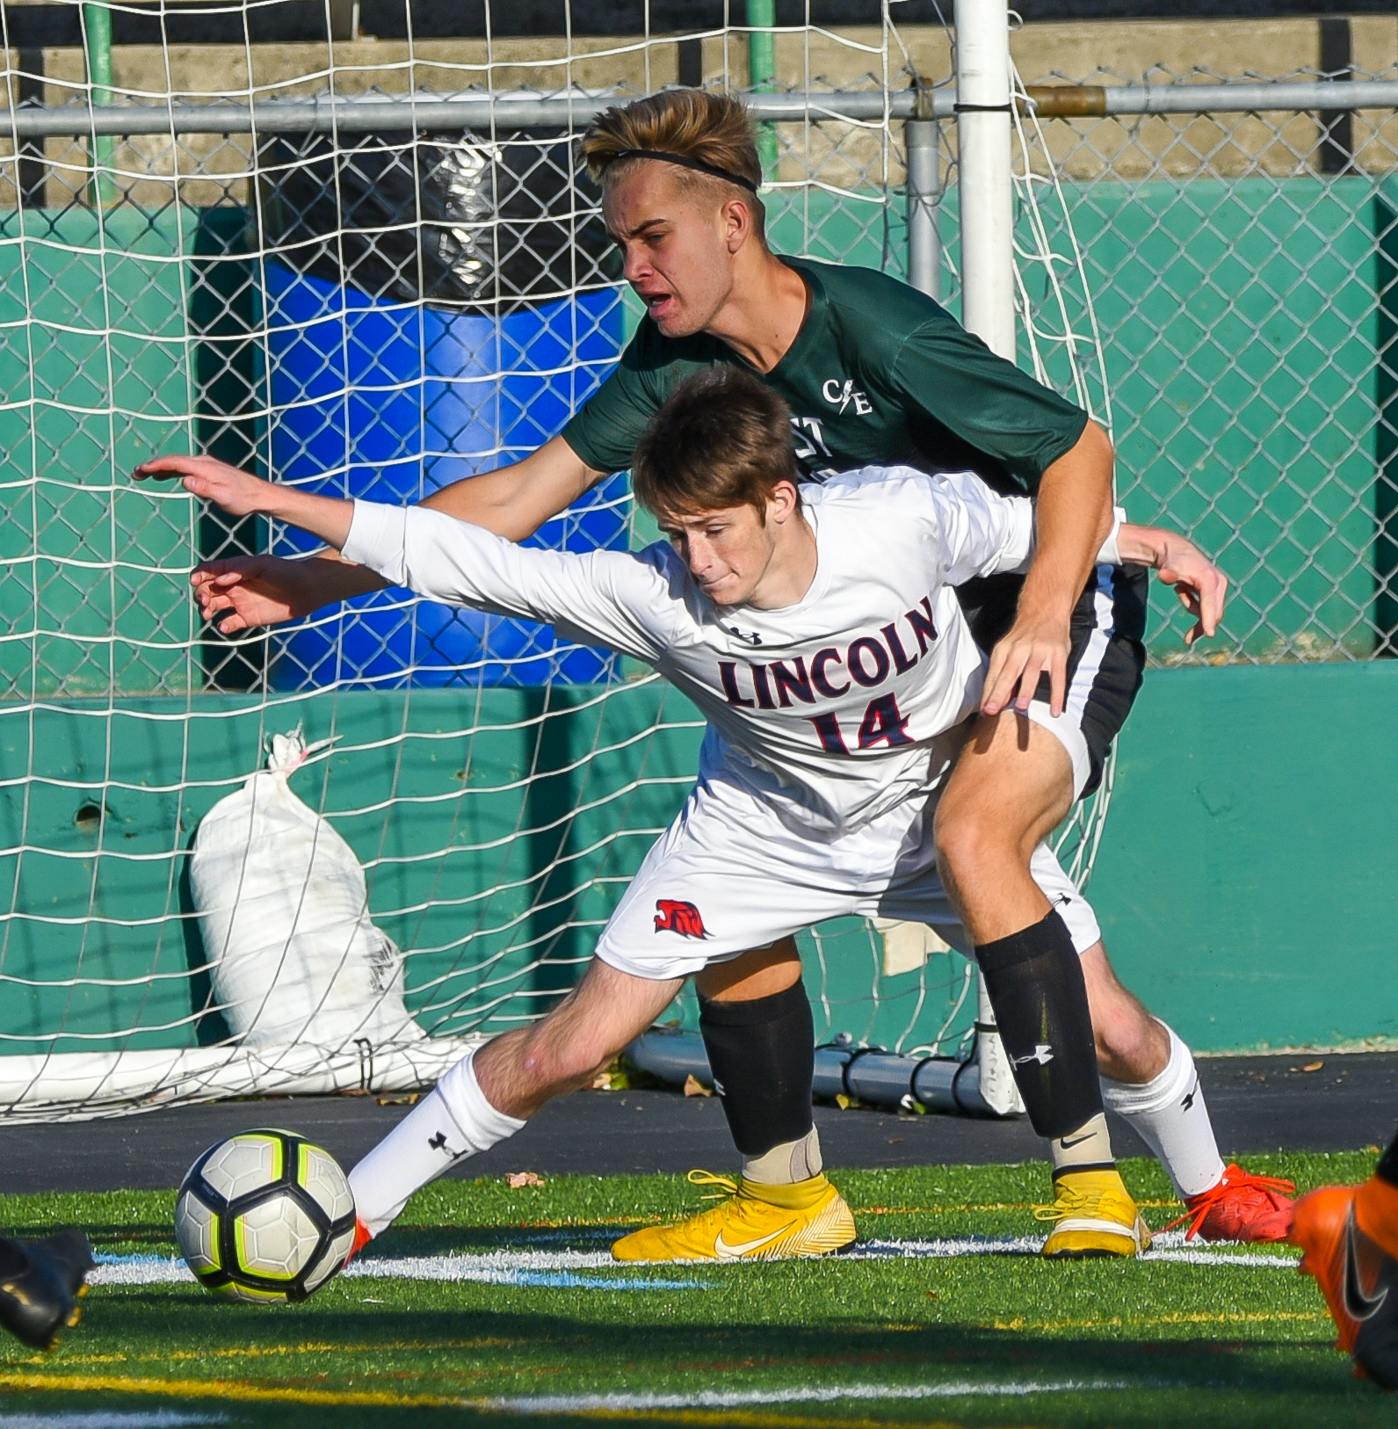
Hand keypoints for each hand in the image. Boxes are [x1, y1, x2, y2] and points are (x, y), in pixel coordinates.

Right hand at [132, 453, 271, 518]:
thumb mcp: (223, 497)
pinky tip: (166, 476)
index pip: (175, 462)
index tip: (141, 470)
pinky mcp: (210, 471)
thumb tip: (184, 479)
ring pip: (179, 463)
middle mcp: (204, 462)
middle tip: (136, 474)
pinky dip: (173, 470)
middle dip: (153, 466)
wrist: (261, 495)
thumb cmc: (243, 499)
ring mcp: (207, 465)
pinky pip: (186, 467)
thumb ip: (204, 488)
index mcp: (205, 467)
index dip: (156, 465)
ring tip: (144, 475)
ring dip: (161, 468)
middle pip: (174, 460)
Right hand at [190, 555, 329, 634]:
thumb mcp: (262, 564)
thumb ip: (239, 569)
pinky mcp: (248, 618)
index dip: (199, 575)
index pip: (209, 571)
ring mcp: (240, 603)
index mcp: (234, 570)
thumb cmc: (286, 571)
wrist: (308, 589)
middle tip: (205, 599)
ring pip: (214, 607)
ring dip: (206, 610)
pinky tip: (225, 625)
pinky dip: (223, 626)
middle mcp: (233, 586)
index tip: (195, 581)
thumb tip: (219, 580)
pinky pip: (229, 623)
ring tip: (209, 612)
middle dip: (201, 594)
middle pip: (207, 590)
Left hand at [981, 608, 1070, 717]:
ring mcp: (1040, 650)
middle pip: (1007, 674)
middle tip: (992, 710)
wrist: (1044, 611)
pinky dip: (1057, 695)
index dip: (988, 694)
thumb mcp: (1008, 651)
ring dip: (1025, 691)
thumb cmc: (1024, 637)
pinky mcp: (1058, 653)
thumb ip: (1002, 675)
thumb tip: (994, 701)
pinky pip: (1058, 677)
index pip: (993, 675)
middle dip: (998, 693)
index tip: (984, 711)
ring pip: (1031, 673)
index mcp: (1003, 650)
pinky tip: (1055, 710)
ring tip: (1021, 708)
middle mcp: (1020, 649)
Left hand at [1150, 530, 1226, 646]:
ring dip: (1192, 607)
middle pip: (1215, 612)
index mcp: (1209, 579)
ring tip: (1180, 588)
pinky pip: (1207, 608)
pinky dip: (1195, 607)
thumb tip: (1165, 576)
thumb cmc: (1173, 562)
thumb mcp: (1168, 568)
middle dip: (1202, 627)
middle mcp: (1219, 583)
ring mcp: (1219, 587)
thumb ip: (1168, 574)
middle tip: (1187, 640)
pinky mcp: (1216, 591)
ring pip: (1210, 612)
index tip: (1210, 634)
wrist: (1177, 552)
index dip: (1208, 619)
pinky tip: (1183, 589)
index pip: (1209, 603)